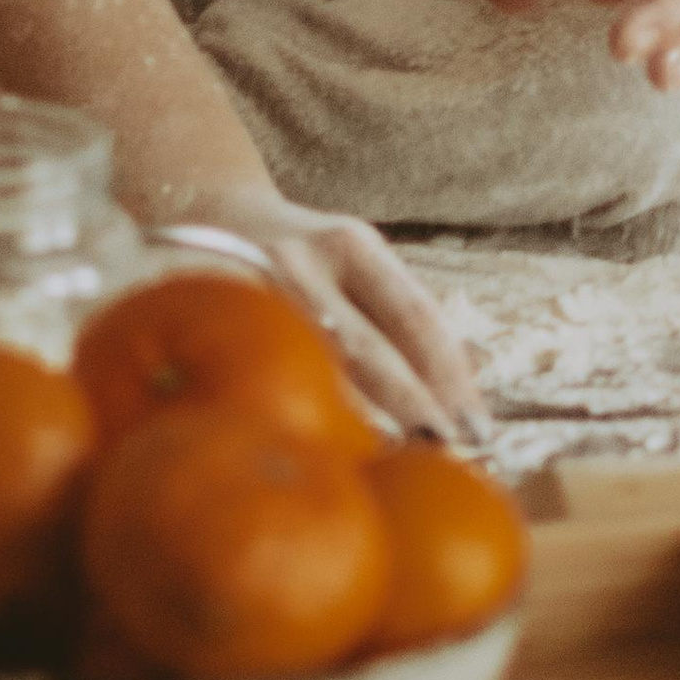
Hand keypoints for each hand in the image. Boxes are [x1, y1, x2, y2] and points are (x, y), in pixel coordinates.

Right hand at [166, 180, 487, 445]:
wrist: (199, 208)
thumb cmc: (302, 257)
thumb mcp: (352, 260)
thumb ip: (399, 313)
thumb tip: (475, 373)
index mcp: (349, 245)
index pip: (413, 314)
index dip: (450, 375)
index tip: (480, 431)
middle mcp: (298, 260)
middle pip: (363, 348)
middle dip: (409, 407)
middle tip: (445, 456)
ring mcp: (244, 285)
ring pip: (305, 368)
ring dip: (349, 425)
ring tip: (385, 472)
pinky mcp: (200, 311)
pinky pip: (246, 377)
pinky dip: (281, 416)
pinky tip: (302, 455)